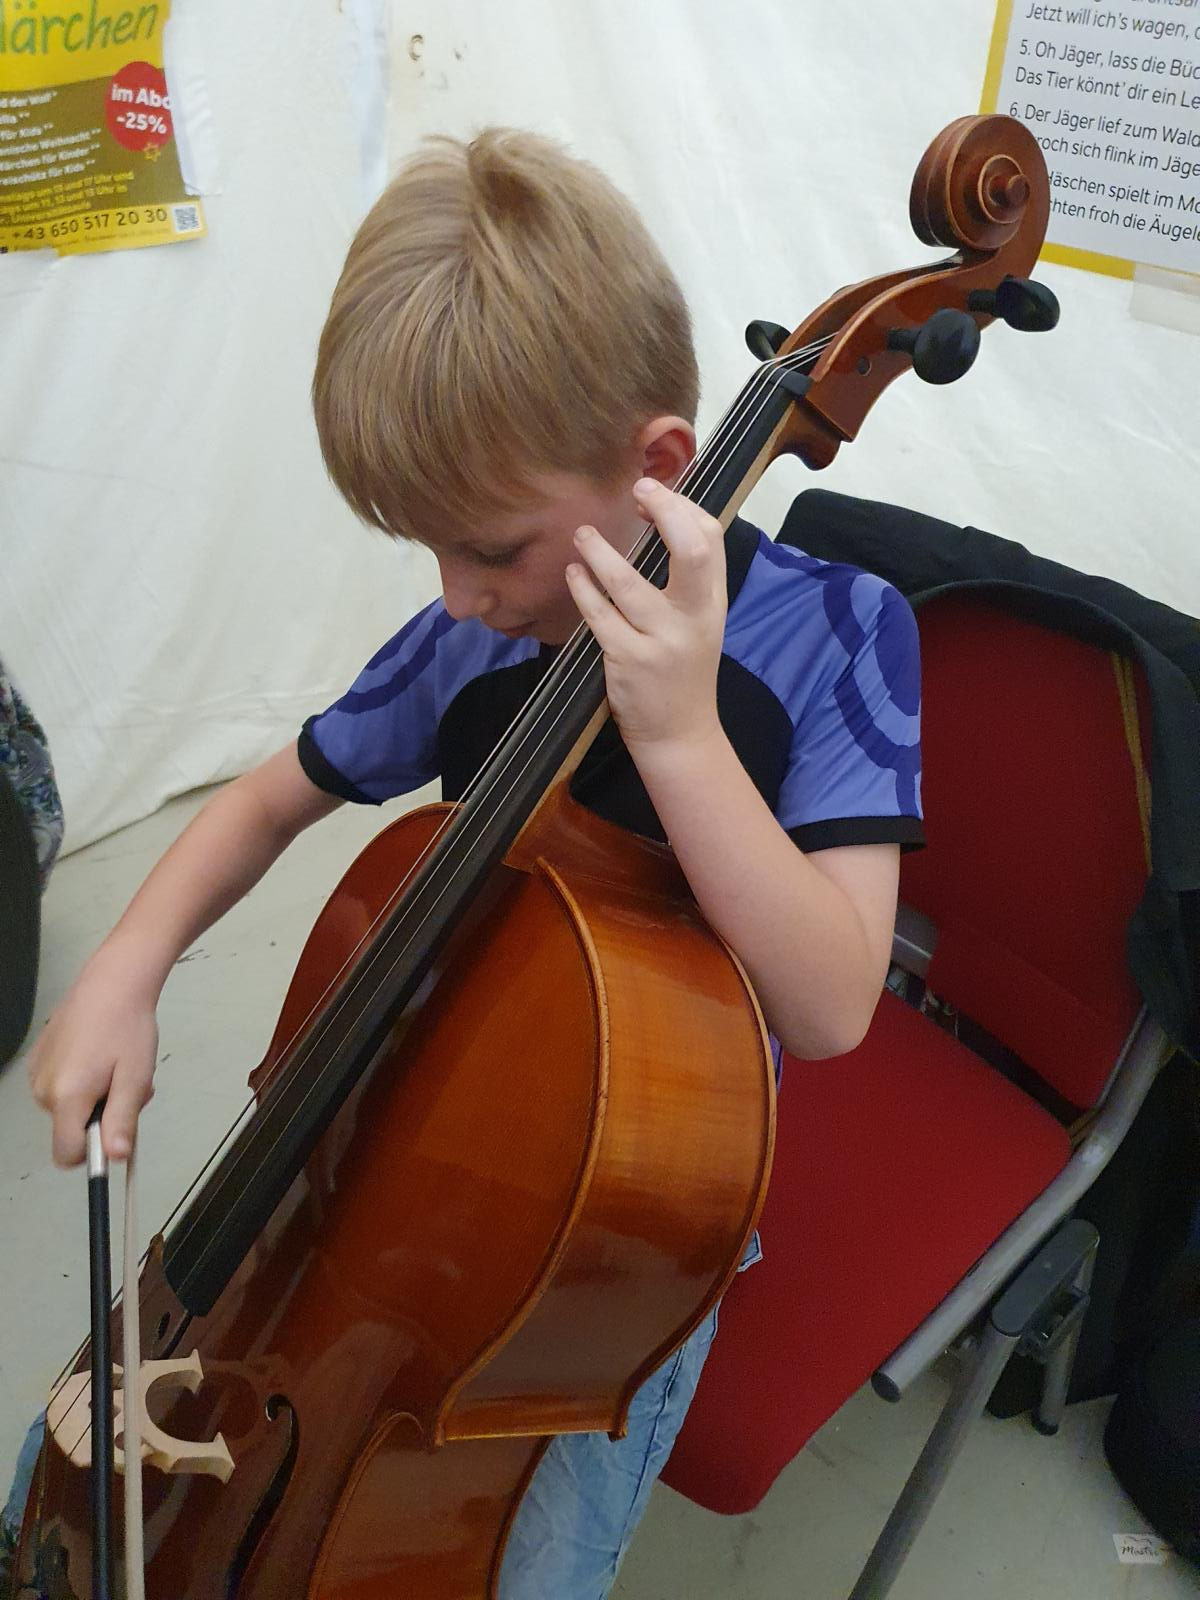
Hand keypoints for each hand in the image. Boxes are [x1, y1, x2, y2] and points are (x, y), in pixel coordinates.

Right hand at [28, 949, 158, 1167]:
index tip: (115, 1134)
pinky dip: (82, 1082)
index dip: (93, 1152)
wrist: (112, 982)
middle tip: (127, 1085)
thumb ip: (123, 1120)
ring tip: (115, 1067)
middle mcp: (43, 1088)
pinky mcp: (38, 1059)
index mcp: (66, 1096)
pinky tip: (98, 1056)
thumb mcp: (135, 1077)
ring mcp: (37, 1073)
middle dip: (102, 1117)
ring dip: (95, 1098)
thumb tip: (115, 1157)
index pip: (66, 1153)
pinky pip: (61, 1088)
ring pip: (69, 1109)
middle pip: (72, 1129)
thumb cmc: (127, 1025)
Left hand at [565, 478, 726, 752]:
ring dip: (600, 552)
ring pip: (628, 583)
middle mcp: (694, 617)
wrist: (680, 733)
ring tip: (582, 534)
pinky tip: (574, 574)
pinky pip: (600, 616)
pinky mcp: (629, 660)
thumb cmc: (683, 670)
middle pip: (691, 552)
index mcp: (713, 602)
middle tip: (637, 490)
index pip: (710, 538)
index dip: (681, 507)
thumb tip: (661, 518)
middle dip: (665, 512)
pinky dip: (584, 589)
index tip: (651, 493)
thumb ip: (687, 580)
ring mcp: (662, 640)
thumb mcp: (700, 622)